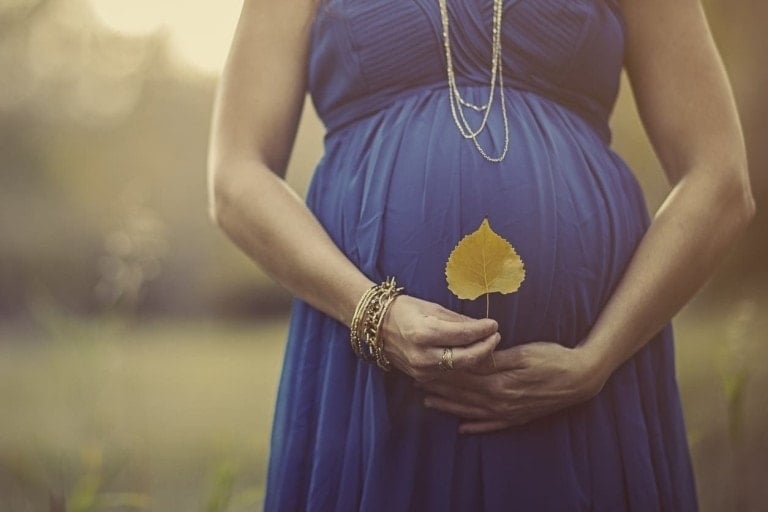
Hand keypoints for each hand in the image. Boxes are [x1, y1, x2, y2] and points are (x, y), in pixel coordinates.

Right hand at [380, 295, 500, 381]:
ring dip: (476, 357)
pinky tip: (470, 354)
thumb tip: (484, 326)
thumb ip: (458, 320)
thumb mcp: (431, 308)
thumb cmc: (404, 310)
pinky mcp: (421, 377)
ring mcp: (421, 369)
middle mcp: (422, 355)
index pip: (463, 335)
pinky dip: (461, 364)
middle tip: (496, 337)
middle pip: (466, 358)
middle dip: (485, 348)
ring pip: (459, 368)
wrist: (376, 327)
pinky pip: (448, 372)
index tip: (494, 324)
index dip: (483, 330)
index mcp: (424, 332)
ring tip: (487, 345)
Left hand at [416, 341, 606, 432]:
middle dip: (438, 388)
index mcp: (498, 382)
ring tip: (428, 402)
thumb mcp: (522, 353)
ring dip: (449, 406)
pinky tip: (462, 429)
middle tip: (416, 382)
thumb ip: (494, 358)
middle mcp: (499, 401)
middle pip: (462, 395)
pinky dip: (475, 427)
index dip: (442, 372)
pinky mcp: (517, 418)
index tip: (423, 366)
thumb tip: (471, 357)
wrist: (580, 378)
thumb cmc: (552, 358)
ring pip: (471, 411)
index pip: (462, 377)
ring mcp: (508, 412)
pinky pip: (491, 425)